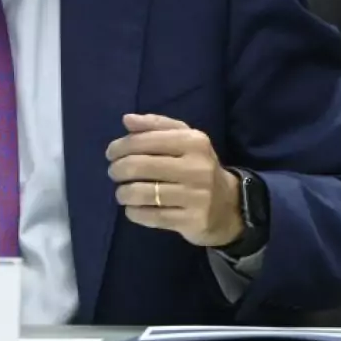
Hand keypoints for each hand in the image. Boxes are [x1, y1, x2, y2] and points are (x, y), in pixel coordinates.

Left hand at [105, 113, 242, 247]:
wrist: (228, 206)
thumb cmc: (197, 166)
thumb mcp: (184, 139)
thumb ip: (156, 126)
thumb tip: (126, 120)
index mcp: (193, 142)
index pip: (146, 140)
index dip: (121, 146)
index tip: (111, 154)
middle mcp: (196, 167)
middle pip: (139, 166)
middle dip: (118, 170)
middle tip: (114, 173)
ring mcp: (195, 196)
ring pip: (142, 193)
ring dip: (123, 193)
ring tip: (122, 192)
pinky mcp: (191, 221)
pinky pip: (150, 216)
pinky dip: (134, 212)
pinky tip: (133, 208)